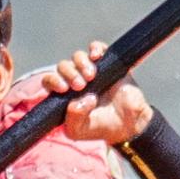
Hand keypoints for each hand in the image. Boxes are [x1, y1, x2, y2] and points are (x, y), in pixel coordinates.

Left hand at [27, 40, 151, 150]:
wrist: (129, 124)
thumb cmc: (101, 127)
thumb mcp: (79, 131)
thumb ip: (73, 118)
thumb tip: (77, 100)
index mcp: (65, 95)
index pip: (50, 81)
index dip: (53, 81)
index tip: (63, 88)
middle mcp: (76, 81)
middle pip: (63, 66)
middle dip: (69, 73)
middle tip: (80, 85)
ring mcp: (92, 71)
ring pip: (78, 57)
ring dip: (81, 63)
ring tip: (91, 76)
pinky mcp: (108, 64)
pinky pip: (97, 48)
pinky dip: (95, 48)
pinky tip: (96, 56)